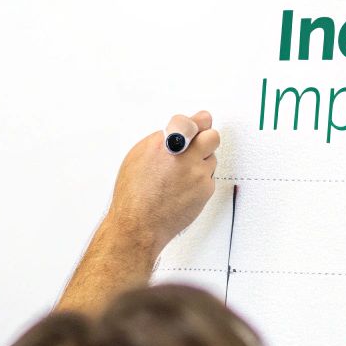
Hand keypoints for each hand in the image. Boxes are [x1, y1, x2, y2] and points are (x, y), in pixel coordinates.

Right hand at [104, 110, 219, 251]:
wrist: (139, 225)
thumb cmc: (134, 195)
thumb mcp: (138, 157)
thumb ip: (162, 141)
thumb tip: (178, 133)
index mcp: (166, 143)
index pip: (194, 121)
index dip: (198, 123)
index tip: (200, 123)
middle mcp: (185, 156)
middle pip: (212, 136)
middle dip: (206, 140)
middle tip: (197, 148)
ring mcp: (198, 173)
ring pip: (211, 159)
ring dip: (201, 163)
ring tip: (182, 176)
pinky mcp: (205, 189)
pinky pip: (209, 178)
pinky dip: (199, 182)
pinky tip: (183, 190)